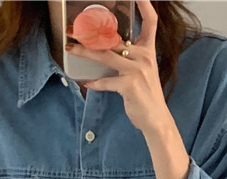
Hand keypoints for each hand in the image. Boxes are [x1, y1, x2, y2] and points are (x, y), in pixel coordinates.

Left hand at [64, 0, 167, 135]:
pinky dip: (94, 82)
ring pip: (105, 55)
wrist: (156, 119)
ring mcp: (137, 70)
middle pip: (114, 38)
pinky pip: (106, 81)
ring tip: (71, 48)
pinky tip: (85, 81)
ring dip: (85, 51)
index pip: (150, 21)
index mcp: (148, 50)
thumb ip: (129, 57)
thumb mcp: (142, 71)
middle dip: (92, 32)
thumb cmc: (146, 95)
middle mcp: (144, 57)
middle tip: (74, 29)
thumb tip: (106, 48)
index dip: (144, 5)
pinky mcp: (129, 85)